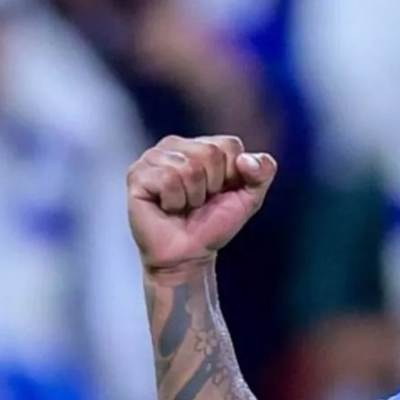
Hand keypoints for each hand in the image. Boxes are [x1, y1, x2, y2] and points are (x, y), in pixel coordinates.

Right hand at [127, 135, 276, 272]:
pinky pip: (168, 179)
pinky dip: (174, 201)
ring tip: (183, 205)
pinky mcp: (137, 174)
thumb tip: (246, 160)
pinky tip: (167, 208)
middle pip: (210, 153)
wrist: (189, 255)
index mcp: (202, 144)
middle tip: (198, 202)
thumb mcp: (249, 198)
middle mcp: (175, 145)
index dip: (232, 176)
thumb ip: (262, 172)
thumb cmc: (213, 224)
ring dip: (193, 196)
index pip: (230, 144)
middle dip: (212, 186)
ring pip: (189, 167)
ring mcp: (153, 157)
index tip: (220, 193)